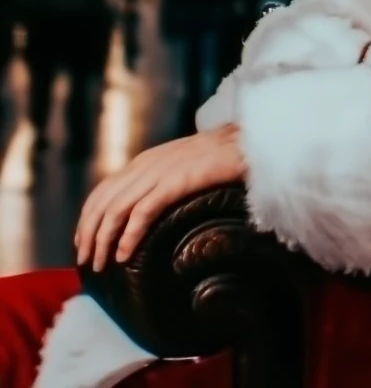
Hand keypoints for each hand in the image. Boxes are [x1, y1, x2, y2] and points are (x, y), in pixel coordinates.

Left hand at [75, 124, 245, 272]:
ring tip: (101, 264)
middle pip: (102, 203)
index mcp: (146, 160)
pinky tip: (125, 255)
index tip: (84, 243)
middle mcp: (146, 165)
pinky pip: (142, 212)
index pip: (103, 191)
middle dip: (89, 235)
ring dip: (103, 241)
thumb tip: (146, 210)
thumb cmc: (222, 158)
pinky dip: (128, 236)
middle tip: (87, 262)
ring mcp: (160, 172)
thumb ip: (163, 180)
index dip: (88, 218)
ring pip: (116, 210)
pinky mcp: (176, 182)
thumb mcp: (182, 166)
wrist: (248, 143)